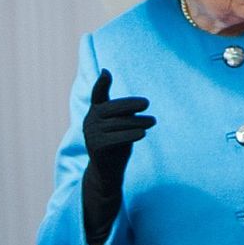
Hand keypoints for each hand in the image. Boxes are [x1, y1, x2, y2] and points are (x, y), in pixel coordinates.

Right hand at [82, 69, 155, 183]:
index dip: (101, 84)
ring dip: (137, 122)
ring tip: (153, 121)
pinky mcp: (96, 146)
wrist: (108, 171)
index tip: (106, 72)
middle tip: (147, 103)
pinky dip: (130, 135)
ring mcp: (91, 133)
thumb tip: (140, 103)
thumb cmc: (117, 144)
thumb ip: (125, 114)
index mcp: (96, 112)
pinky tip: (143, 134)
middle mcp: (90, 120)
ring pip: (118, 124)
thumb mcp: (121, 126)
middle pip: (112, 109)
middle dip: (130, 105)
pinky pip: (116, 138)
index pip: (97, 95)